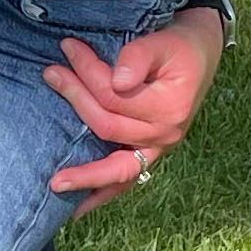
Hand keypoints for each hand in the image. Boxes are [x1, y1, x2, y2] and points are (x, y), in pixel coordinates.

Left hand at [44, 5, 223, 217]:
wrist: (199, 56)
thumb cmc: (179, 48)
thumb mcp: (164, 42)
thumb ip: (139, 57)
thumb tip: (119, 81)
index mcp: (169, 108)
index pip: (114, 96)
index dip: (87, 71)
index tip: (68, 46)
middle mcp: (165, 136)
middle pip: (107, 126)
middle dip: (76, 98)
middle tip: (50, 74)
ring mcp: (158, 150)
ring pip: (116, 168)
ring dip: (85, 177)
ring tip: (54, 185)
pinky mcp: (150, 155)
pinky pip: (124, 181)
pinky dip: (102, 194)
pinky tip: (77, 208)